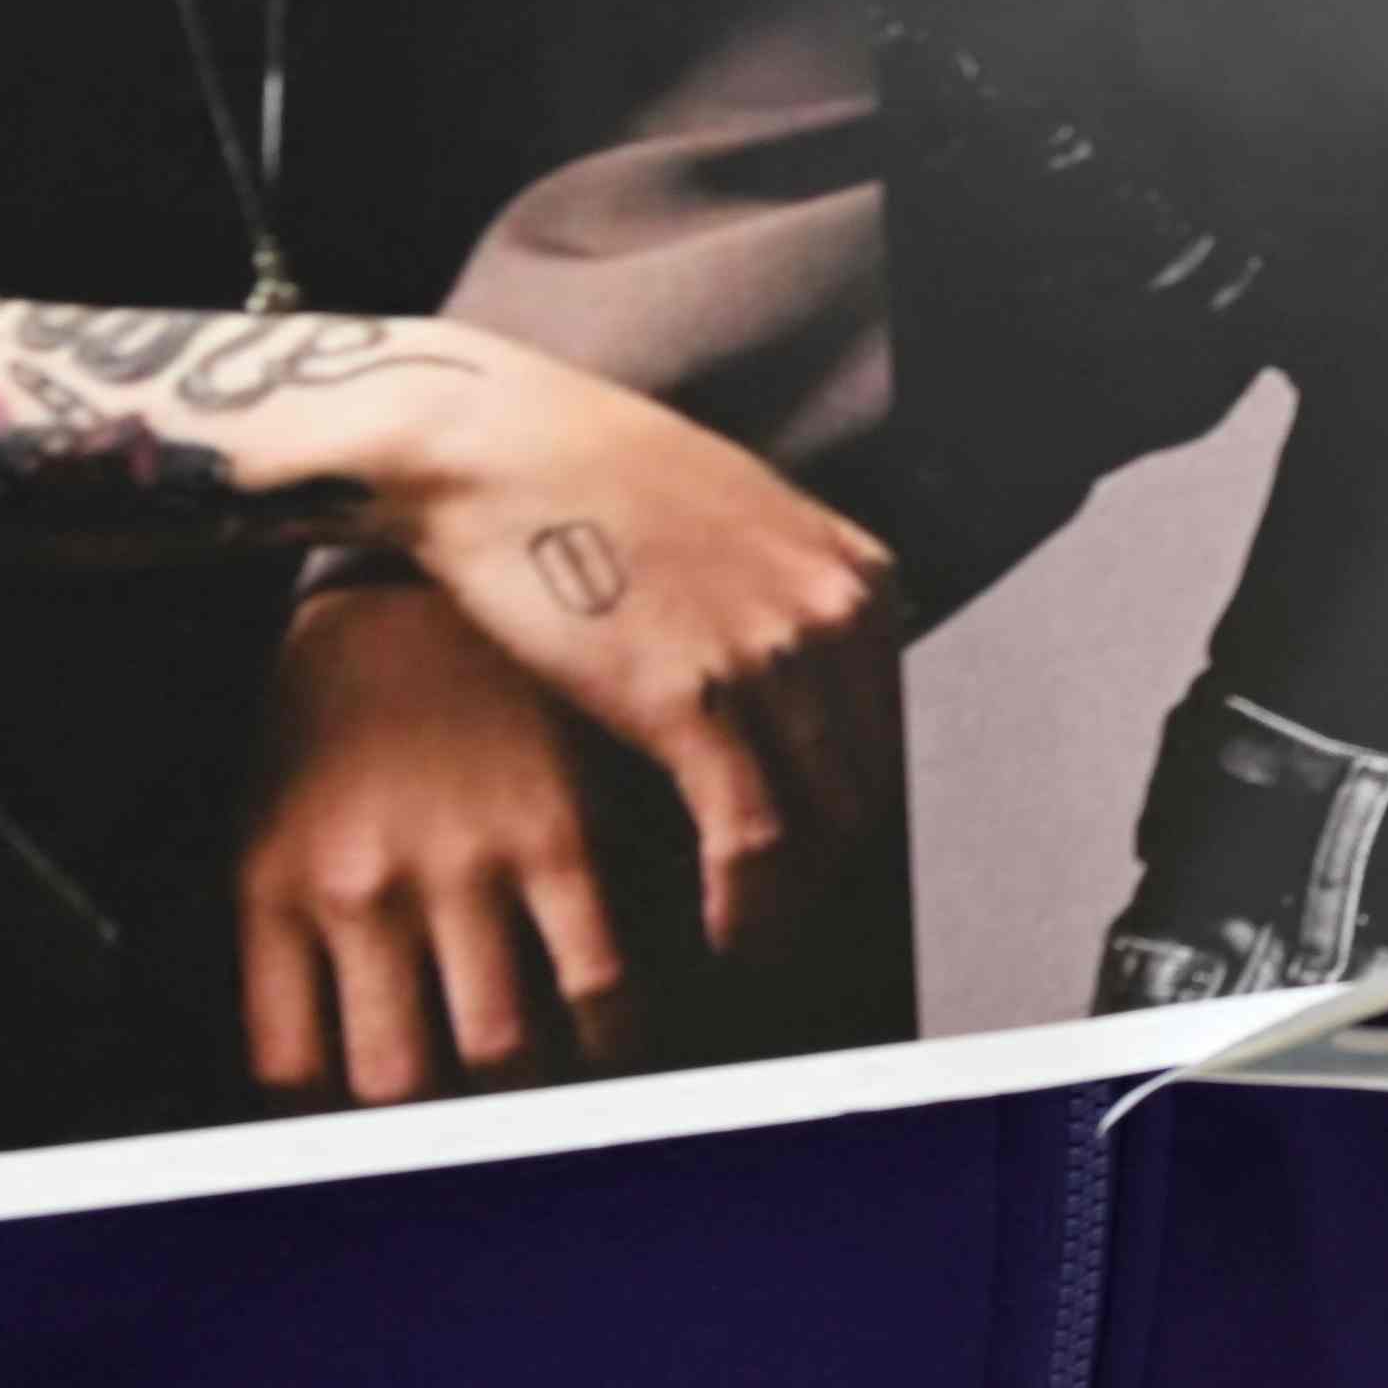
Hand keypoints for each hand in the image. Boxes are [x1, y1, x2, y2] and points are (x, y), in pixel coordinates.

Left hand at [238, 583, 627, 1101]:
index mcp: (279, 889)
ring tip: (555, 1090)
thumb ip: (294, 947)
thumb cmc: (341, 712)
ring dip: (535, 1095)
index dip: (338, 1135)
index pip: (294, 1076)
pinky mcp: (564, 829)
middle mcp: (365, 888)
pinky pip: (602, 979)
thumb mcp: (272, 822)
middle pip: (399, 1086)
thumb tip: (332, 1086)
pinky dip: (617, 1031)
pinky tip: (621, 1027)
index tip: (376, 1146)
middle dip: (441, 1133)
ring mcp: (468, 860)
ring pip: (505, 1054)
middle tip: (477, 1132)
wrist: (426, 573)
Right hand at [380, 338, 895, 949]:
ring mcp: (769, 651)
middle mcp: (833, 611)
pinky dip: (747, 904)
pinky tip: (722, 934)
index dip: (855, 808)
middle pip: (868, 784)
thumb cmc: (590, 482)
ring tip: (752, 940)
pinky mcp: (691, 695)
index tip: (816, 858)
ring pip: (823, 823)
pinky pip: (753, 839)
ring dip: (791, 902)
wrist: (494, 447)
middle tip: (782, 915)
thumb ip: (786, 596)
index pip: (892, 731)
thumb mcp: (735, 521)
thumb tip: (799, 677)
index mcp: (854, 573)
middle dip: (830, 867)